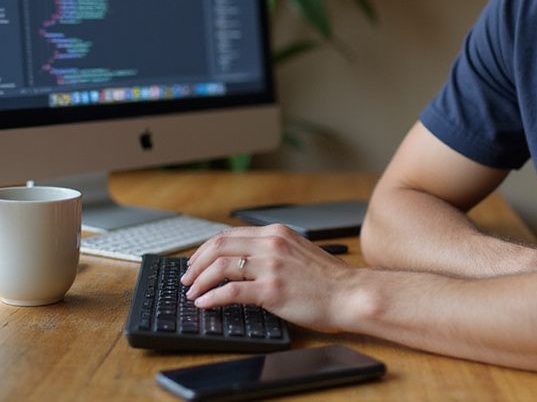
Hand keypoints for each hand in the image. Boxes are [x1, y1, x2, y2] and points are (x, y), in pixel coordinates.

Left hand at [180, 224, 359, 332]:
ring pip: (220, 267)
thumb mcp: (297, 253)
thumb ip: (272, 252)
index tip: (196, 262)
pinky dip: (212, 297)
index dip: (206, 249)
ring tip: (193, 293)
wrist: (350, 294)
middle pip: (219, 246)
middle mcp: (271, 244)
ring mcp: (271, 266)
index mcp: (276, 233)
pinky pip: (230, 291)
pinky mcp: (271, 290)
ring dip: (200, 281)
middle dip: (196, 263)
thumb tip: (243, 263)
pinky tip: (205, 304)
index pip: (229, 235)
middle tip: (187, 278)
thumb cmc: (328, 280)